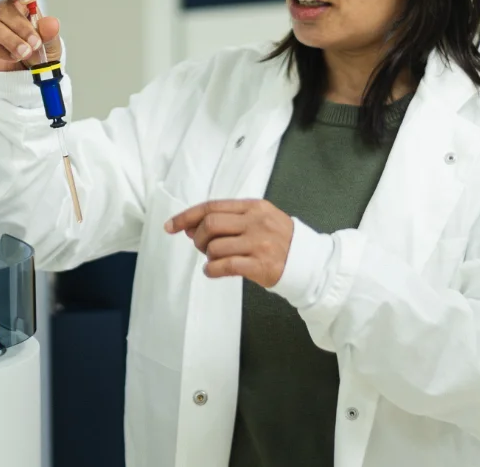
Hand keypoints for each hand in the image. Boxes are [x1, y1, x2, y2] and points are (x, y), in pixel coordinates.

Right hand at [0, 0, 63, 72]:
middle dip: (21, 27)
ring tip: (25, 54)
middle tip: (35, 44)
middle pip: (2, 8)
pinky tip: (11, 57)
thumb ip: (50, 33)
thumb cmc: (39, 53)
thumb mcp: (51, 44)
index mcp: (17, 2)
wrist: (29, 76)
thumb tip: (51, 23)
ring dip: (11, 41)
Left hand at [164, 200, 294, 287]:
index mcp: (254, 207)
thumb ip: (228, 219)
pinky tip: (213, 271)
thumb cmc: (278, 239)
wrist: (309, 261)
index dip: (187, 216)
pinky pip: (226, 266)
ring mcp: (259, 244)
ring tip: (215, 260)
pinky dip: (212, 270)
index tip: (170, 226)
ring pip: (215, 247)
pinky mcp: (260, 265)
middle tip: (202, 247)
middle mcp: (256, 222)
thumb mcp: (258, 219)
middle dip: (198, 238)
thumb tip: (189, 226)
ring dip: (208, 256)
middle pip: (211, 224)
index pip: (212, 207)